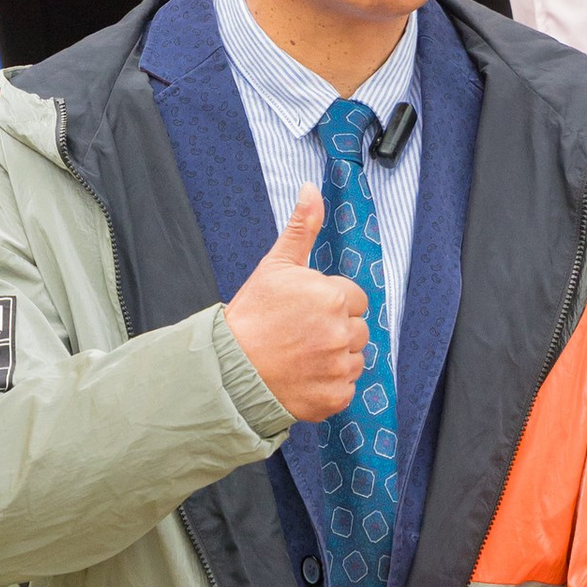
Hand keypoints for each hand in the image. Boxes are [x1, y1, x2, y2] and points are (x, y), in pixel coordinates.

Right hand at [223, 186, 366, 422]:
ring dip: (335, 358)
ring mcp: (339, 367)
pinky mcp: (336, 397)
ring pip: (354, 359)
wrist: (228, 367)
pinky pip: (346, 388)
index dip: (330, 303)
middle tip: (300, 334)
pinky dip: (328, 385)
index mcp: (333, 297)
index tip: (305, 312)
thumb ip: (301, 227)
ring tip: (301, 355)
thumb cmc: (252, 315)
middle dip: (335, 330)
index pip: (354, 299)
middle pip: (358, 329)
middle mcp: (342, 332)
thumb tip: (311, 189)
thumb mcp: (276, 265)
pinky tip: (303, 376)